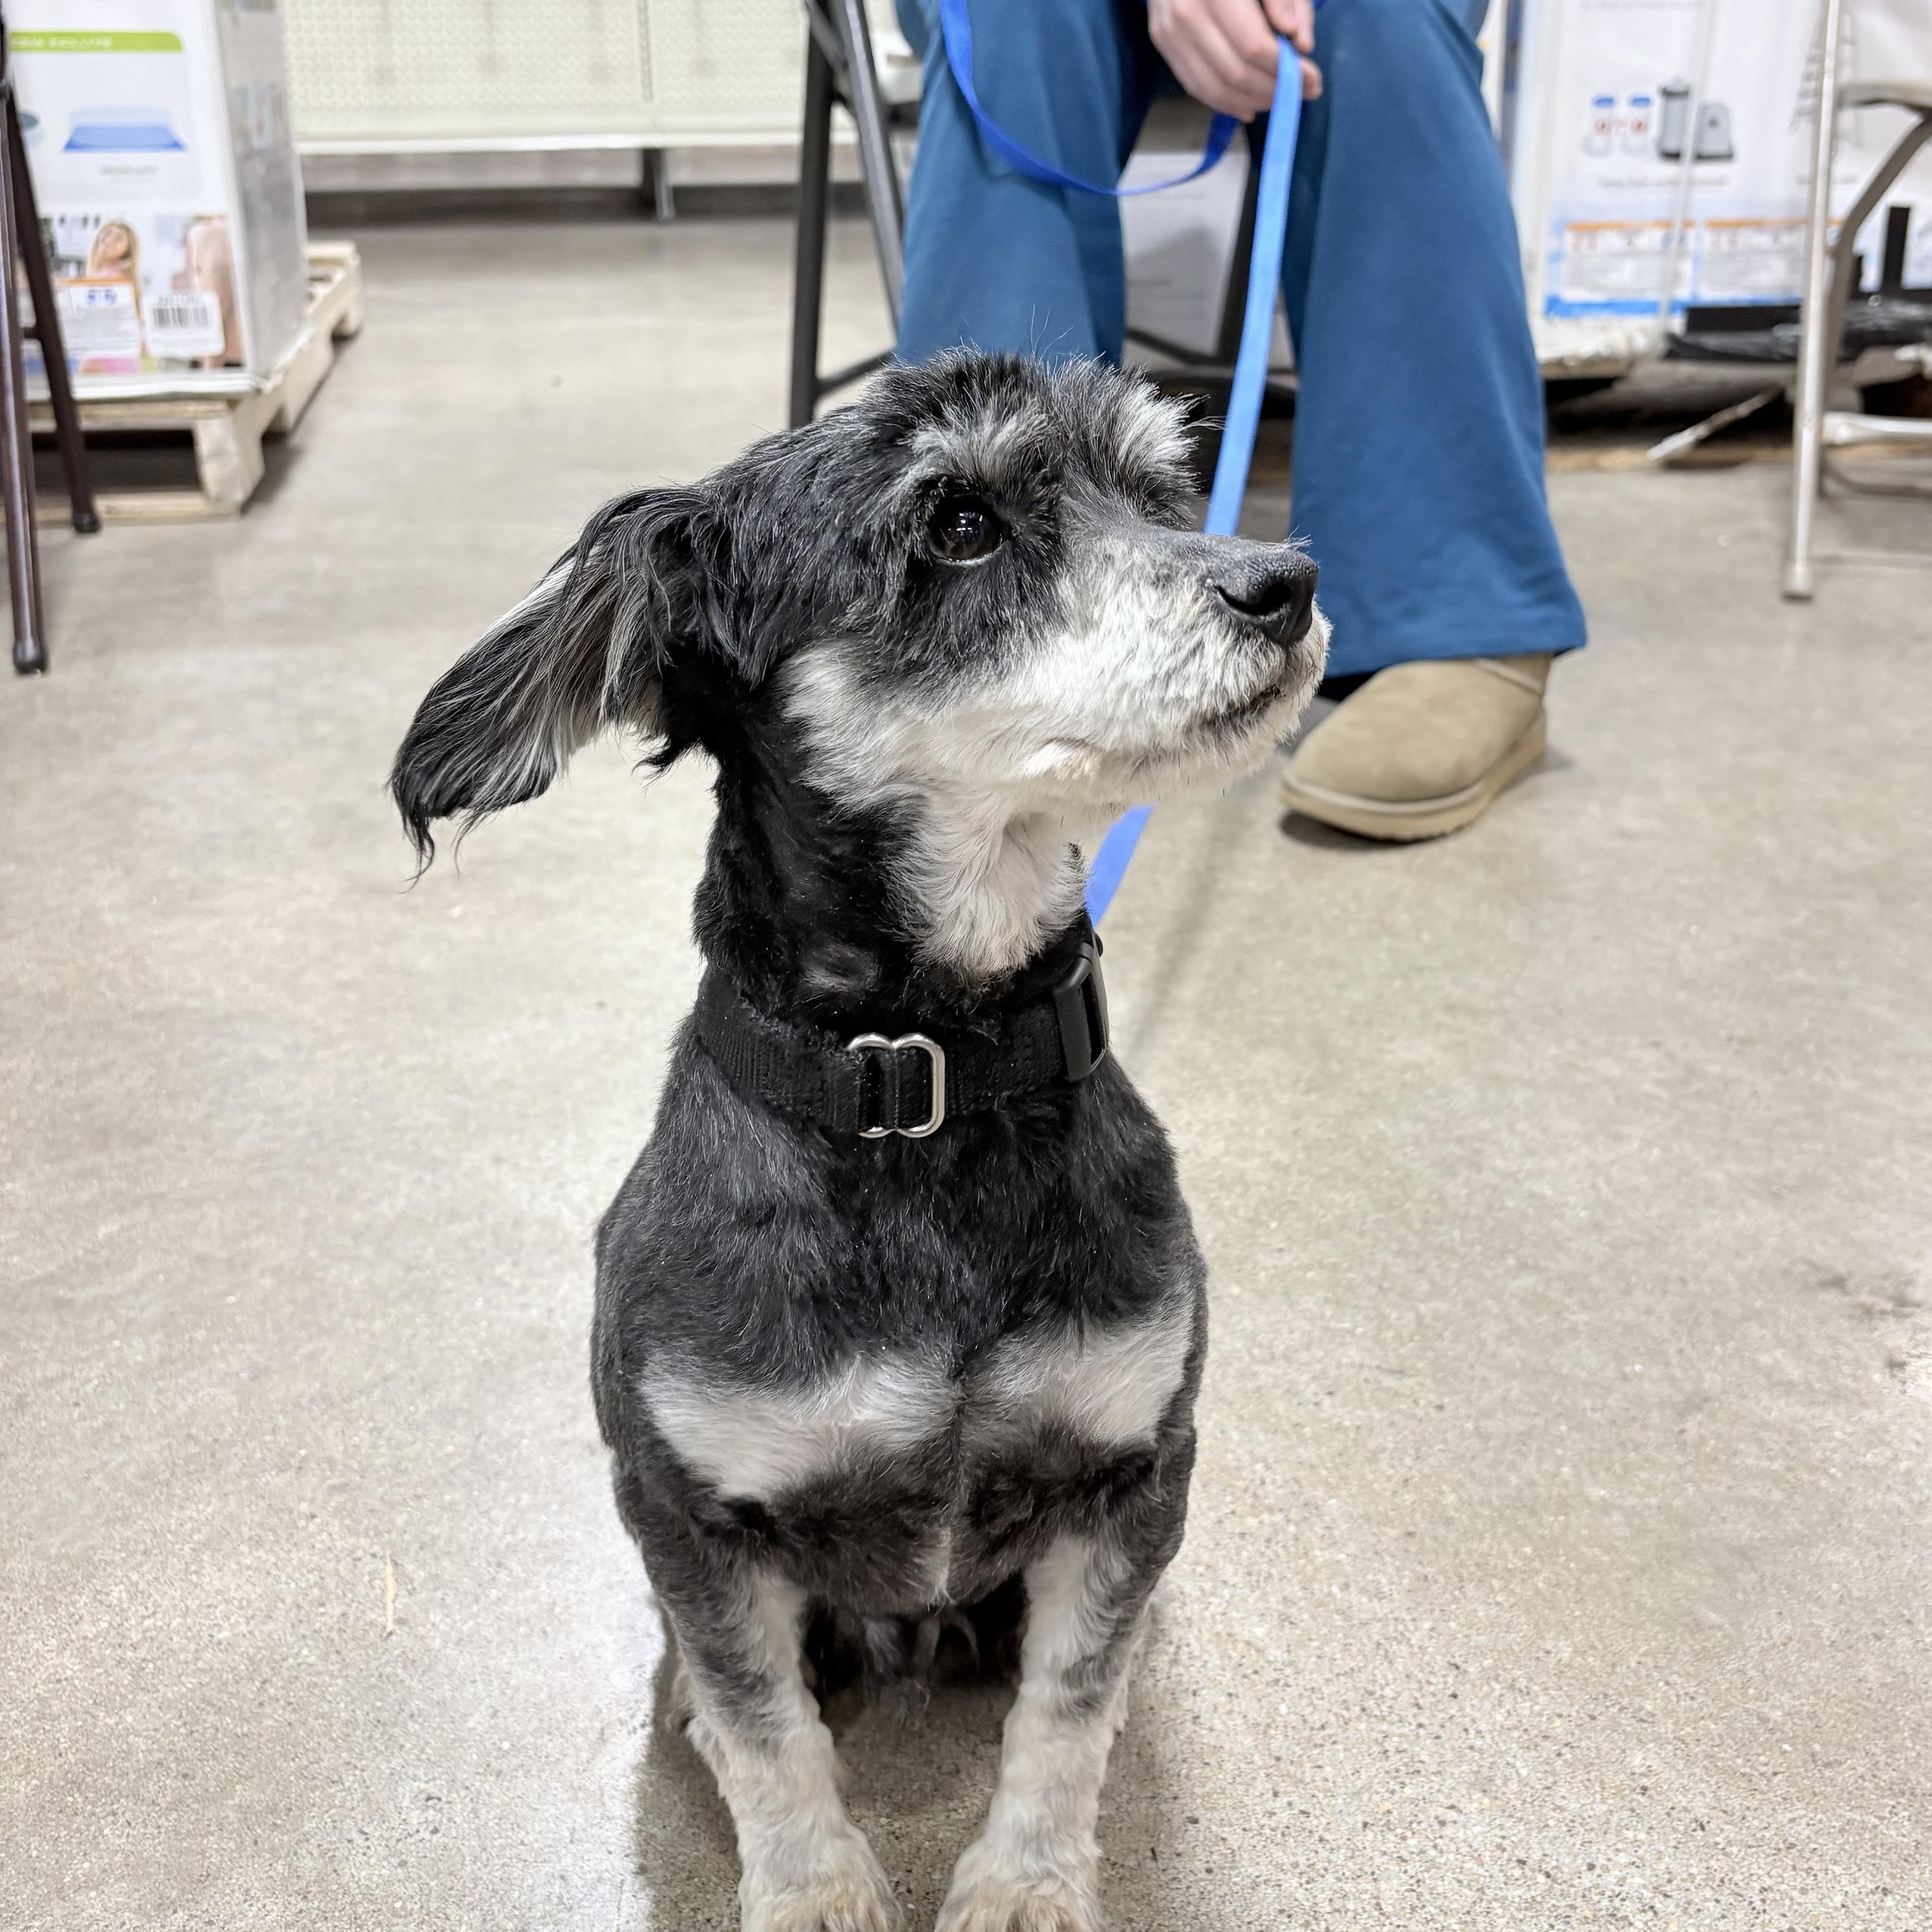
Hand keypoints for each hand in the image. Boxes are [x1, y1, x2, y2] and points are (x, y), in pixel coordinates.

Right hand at [1148, 0, 1321, 120]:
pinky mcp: (1162, 42)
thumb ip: (1287, 1)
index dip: (1286, 70)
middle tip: (1300, 93)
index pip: (1254, 47)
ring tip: (1277, 99)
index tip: (1313, 81)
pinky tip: (1249, 106)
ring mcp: (1170, 30)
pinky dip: (1226, 103)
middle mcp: (1187, 12)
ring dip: (1251, 102)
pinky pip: (1195, 86)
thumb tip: (1301, 46)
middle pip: (1235, 73)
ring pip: (1215, 88)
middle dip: (1273, 91)